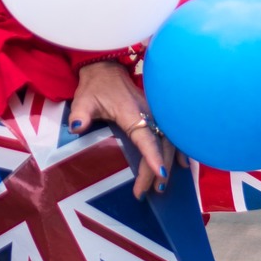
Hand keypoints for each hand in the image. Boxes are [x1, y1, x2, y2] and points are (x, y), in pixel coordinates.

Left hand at [68, 60, 183, 197]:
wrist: (106, 69)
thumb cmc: (96, 87)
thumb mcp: (84, 99)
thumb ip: (81, 113)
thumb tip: (77, 126)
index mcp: (131, 112)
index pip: (145, 136)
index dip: (153, 155)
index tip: (159, 173)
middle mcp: (149, 113)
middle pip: (160, 144)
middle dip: (158, 168)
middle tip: (150, 191)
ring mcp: (156, 114)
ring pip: (170, 140)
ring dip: (169, 162)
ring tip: (162, 185)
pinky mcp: (157, 116)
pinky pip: (172, 134)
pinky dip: (179, 150)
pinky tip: (183, 166)